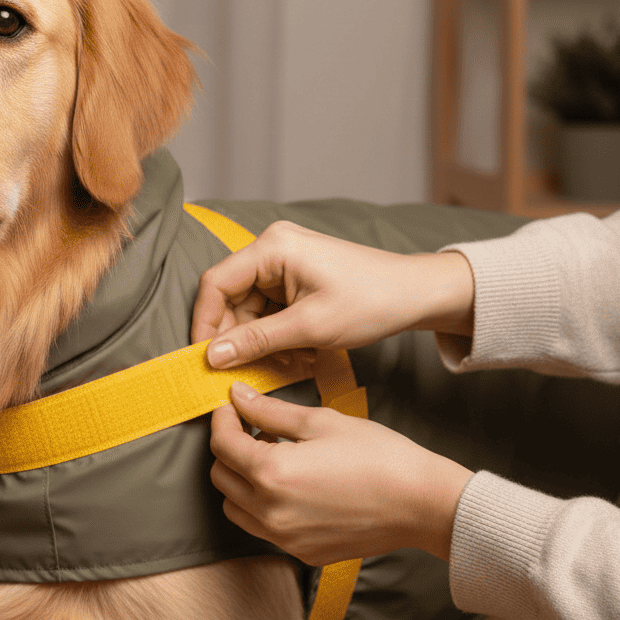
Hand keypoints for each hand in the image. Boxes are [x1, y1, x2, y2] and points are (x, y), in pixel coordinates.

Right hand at [191, 220, 473, 367]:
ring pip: (250, 309)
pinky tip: (297, 355)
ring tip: (286, 364)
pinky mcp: (295, 278)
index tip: (203, 358)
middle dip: (238, 337)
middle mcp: (273, 248)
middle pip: (231, 297)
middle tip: (244, 371)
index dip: (204, 322)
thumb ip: (256, 341)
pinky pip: (269, 310)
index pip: (216, 283)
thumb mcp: (309, 328)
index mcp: (273, 248)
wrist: (416, 294)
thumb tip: (211, 356)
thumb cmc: (371, 301)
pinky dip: (277, 336)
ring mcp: (284, 262)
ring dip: (261, 341)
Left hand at [209, 383, 473, 563]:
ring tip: (271, 457)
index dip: (222, 419)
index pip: (222, 444)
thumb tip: (238, 396)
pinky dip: (262, 506)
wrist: (421, 504)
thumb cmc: (378, 456)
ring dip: (240, 480)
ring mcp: (284, 538)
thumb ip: (270, 411)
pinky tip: (290, 485)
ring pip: (235, 508)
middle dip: (229, 449)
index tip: (232, 407)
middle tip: (252, 429)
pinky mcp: (301, 552)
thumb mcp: (321, 422)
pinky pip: (262, 528)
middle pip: (221, 477)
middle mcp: (270, 512)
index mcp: (272, 473)